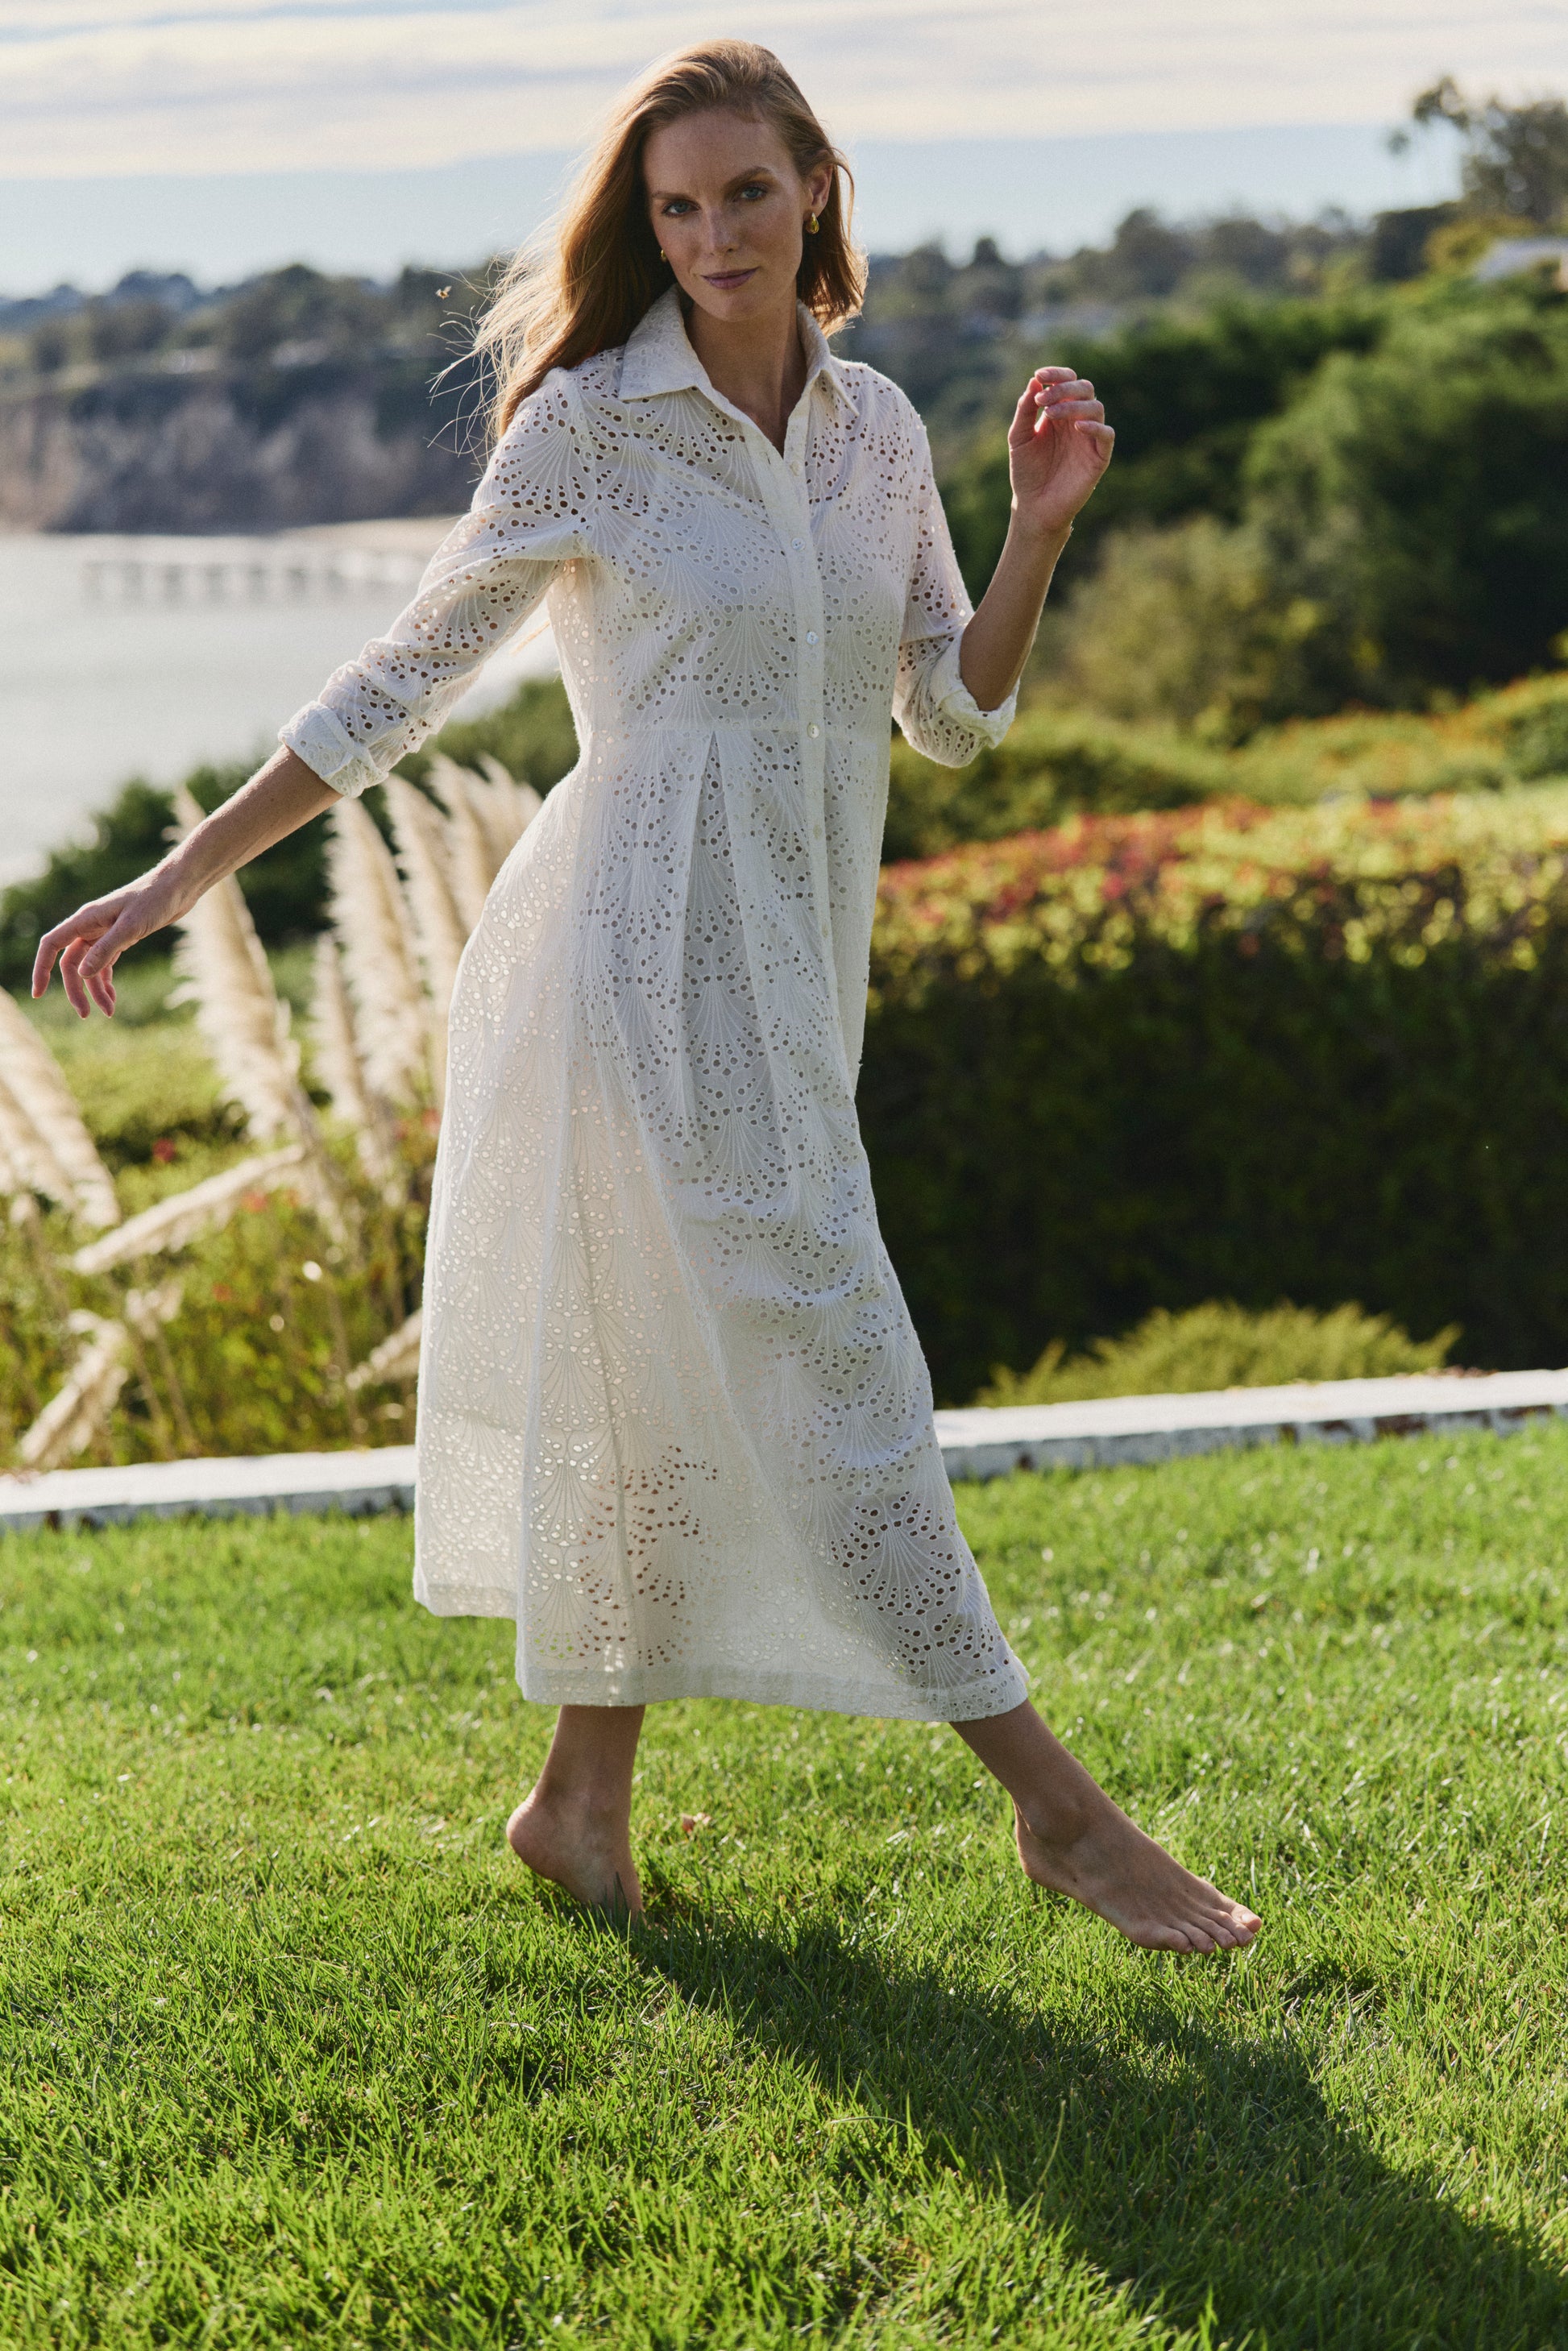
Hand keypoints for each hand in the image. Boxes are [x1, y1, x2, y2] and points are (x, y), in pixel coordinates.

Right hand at [33, 866, 186, 1019]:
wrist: (177, 888)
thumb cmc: (154, 900)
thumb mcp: (130, 927)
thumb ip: (106, 949)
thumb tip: (83, 975)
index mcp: (85, 919)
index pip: (52, 946)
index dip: (41, 969)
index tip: (38, 994)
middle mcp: (90, 927)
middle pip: (71, 964)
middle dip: (76, 990)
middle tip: (86, 1015)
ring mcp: (104, 933)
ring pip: (89, 968)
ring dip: (95, 991)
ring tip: (109, 1012)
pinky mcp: (120, 938)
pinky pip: (105, 964)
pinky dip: (106, 982)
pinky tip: (113, 998)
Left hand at [1007, 366, 1113, 541]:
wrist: (1034, 507)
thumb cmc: (1026, 472)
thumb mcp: (1019, 438)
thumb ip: (1025, 410)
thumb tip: (1034, 381)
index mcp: (1059, 412)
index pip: (1067, 381)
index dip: (1056, 374)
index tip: (1040, 375)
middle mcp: (1077, 420)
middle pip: (1084, 388)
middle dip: (1064, 388)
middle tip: (1042, 400)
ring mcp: (1089, 438)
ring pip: (1096, 407)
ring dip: (1073, 405)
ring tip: (1051, 415)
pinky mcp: (1098, 457)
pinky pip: (1107, 435)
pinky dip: (1095, 427)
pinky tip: (1077, 427)